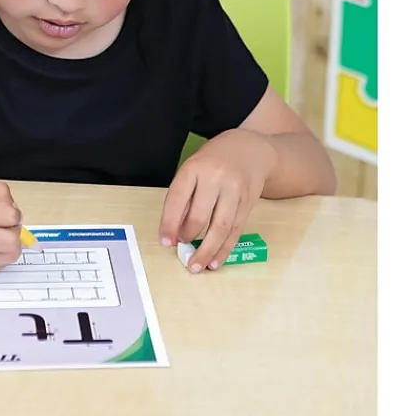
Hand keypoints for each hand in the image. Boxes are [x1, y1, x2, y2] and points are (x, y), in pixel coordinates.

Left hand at [159, 129, 275, 272]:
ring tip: (198, 266)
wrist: (249, 149)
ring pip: (220, 227)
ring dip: (208, 251)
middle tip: (182, 255)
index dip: (169, 223)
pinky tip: (216, 261)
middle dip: (189, 238)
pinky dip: (225, 249)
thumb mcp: (193, 169)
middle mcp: (215, 179)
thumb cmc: (213, 161)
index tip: (165, 241)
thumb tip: (174, 230)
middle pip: (200, 215)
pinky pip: (235, 231)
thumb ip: (184, 196)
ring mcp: (234, 191)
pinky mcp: (248, 203)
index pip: (178, 199)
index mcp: (194, 168)